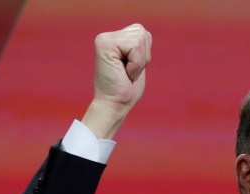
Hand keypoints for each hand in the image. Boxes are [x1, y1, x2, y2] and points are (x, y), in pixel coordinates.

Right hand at [82, 24, 151, 139]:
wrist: (115, 105)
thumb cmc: (127, 90)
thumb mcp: (137, 64)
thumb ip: (139, 47)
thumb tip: (145, 33)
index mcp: (114, 39)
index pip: (143, 34)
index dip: (145, 54)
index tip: (132, 69)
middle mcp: (106, 37)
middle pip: (142, 33)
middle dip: (143, 57)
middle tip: (129, 72)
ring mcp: (104, 39)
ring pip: (139, 39)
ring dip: (139, 62)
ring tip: (126, 73)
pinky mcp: (105, 45)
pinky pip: (134, 47)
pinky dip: (136, 64)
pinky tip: (125, 73)